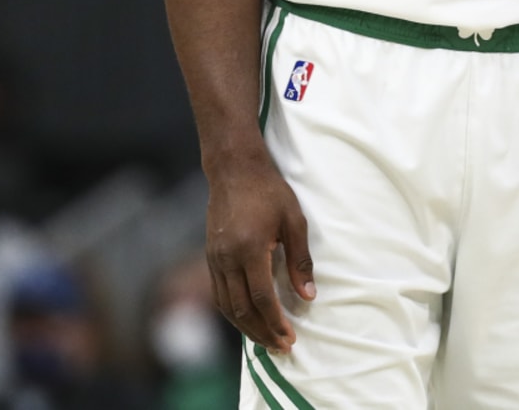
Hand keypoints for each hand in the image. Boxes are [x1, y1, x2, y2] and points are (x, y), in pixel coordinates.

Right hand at [205, 151, 314, 353]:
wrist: (234, 170)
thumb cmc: (270, 192)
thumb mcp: (294, 221)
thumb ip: (300, 261)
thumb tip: (308, 296)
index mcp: (249, 249)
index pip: (261, 298)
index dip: (275, 322)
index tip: (290, 338)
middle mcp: (227, 259)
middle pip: (241, 309)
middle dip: (262, 332)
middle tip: (281, 348)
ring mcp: (214, 259)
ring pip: (226, 306)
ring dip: (245, 327)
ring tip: (266, 340)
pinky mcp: (210, 257)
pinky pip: (219, 294)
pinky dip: (233, 312)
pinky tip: (247, 318)